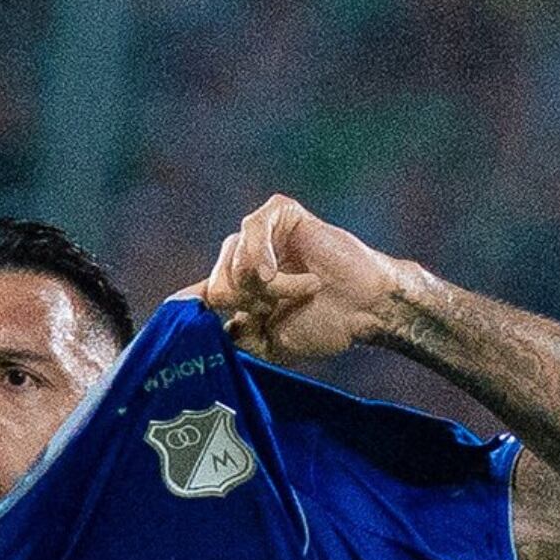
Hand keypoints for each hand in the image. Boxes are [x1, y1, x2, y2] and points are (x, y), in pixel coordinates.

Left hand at [197, 193, 417, 363]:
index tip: (205, 327)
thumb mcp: (269, 345)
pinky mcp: (282, 214)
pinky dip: (264, 254)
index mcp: (237, 290)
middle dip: (248, 304)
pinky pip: (253, 226)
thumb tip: (195, 330)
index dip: (195, 311)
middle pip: (216, 284)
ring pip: (234, 260)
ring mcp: (262, 235)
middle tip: (280, 308)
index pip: (197, 296)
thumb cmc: (321, 325)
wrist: (364, 308)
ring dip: (269, 286)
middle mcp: (244, 260)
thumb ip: (234, 339)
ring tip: (303, 291)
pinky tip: (276, 271)